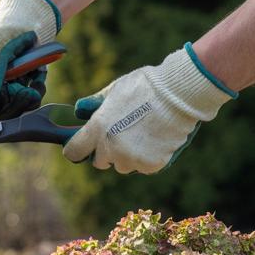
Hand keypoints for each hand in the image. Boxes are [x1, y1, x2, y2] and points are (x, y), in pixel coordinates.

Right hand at [0, 0, 60, 113]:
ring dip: (22, 98)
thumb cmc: (7, 28)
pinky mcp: (15, 89)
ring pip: (8, 110)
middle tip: (16, 86)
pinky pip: (25, 103)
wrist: (33, 18)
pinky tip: (36, 79)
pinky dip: (34, 92)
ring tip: (29, 83)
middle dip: (6, 100)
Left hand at [62, 45, 235, 173]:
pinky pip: (143, 167)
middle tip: (122, 135)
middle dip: (106, 152)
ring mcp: (131, 158)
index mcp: (97, 128)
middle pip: (99, 162)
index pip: (74, 152)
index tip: (84, 146)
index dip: (78, 149)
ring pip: (123, 166)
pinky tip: (156, 140)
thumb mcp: (114, 90)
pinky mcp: (150, 164)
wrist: (180, 93)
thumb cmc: (146, 87)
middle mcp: (110, 147)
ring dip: (128, 156)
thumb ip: (95, 104)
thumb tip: (79, 110)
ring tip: (143, 135)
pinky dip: (148, 158)